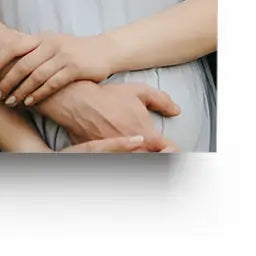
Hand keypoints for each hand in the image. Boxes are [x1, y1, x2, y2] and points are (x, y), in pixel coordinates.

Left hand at [0, 33, 114, 106]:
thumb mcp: (52, 42)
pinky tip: (30, 101)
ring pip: (36, 75)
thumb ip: (32, 47)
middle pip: (23, 64)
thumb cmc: (73, 49)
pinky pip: (52, 83)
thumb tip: (7, 46)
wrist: (104, 50)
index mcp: (41, 37)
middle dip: (7, 81)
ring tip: (10, 102)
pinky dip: (39, 93)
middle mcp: (50, 44)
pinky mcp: (74, 68)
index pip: (14, 46)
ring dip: (21, 90)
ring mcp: (62, 56)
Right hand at [41, 80, 179, 151]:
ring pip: (139, 164)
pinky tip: (124, 152)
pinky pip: (120, 163)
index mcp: (148, 137)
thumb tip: (176, 111)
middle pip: (156, 161)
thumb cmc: (109, 97)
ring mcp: (120, 157)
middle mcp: (136, 151)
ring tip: (137, 149)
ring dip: (142, 157)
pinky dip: (125, 158)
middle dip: (158, 154)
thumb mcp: (140, 91)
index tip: (166, 144)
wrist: (79, 103)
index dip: (172, 149)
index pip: (171, 152)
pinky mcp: (106, 159)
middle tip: (153, 147)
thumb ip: (162, 100)